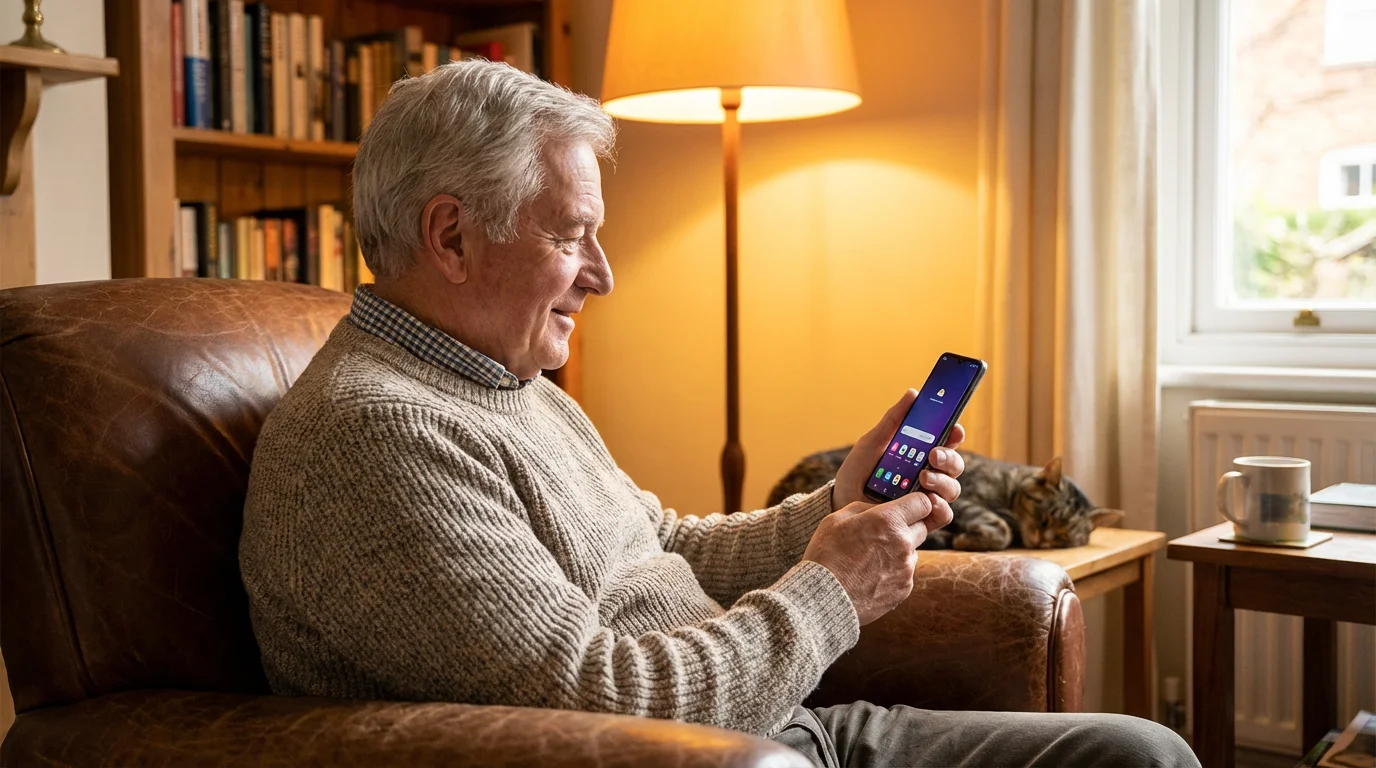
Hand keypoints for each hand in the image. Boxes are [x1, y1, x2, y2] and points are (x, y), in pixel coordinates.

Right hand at [802, 494, 931, 624]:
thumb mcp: (837, 519)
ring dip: (899, 551)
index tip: (906, 507)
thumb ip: (864, 508)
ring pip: (912, 552)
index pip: (922, 503)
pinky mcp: (904, 589)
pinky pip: (905, 573)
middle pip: (922, 528)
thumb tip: (878, 509)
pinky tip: (871, 576)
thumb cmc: (826, 555)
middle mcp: (903, 543)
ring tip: (870, 560)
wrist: (823, 597)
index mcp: (888, 521)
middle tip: (882, 534)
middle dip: (906, 527)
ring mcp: (906, 569)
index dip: (915, 503)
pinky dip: (893, 572)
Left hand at [833, 389, 966, 534]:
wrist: (841, 503)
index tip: (955, 428)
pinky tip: (928, 500)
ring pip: (952, 488)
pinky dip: (940, 506)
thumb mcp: (872, 443)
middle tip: (933, 455)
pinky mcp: (923, 519)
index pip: (947, 442)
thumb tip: (913, 394)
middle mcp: (929, 475)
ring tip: (923, 477)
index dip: (956, 434)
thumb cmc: (857, 472)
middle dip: (949, 458)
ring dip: (942, 481)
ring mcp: (927, 497)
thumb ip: (893, 421)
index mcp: (920, 454)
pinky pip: (944, 514)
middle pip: (954, 465)